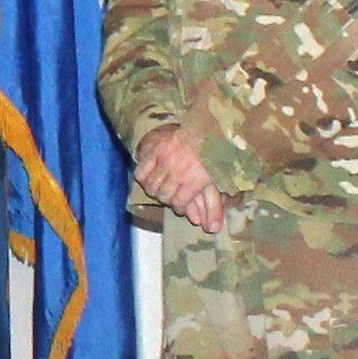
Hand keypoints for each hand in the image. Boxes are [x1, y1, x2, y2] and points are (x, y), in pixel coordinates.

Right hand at [134, 122, 231, 236]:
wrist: (205, 128)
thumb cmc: (212, 156)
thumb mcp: (217, 182)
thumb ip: (213, 206)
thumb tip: (211, 229)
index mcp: (194, 179)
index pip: (178, 204)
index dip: (179, 207)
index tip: (182, 203)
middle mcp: (177, 171)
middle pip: (163, 196)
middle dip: (168, 198)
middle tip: (173, 194)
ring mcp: (163, 160)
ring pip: (150, 186)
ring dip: (155, 189)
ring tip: (163, 186)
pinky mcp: (154, 149)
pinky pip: (141, 172)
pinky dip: (144, 177)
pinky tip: (151, 176)